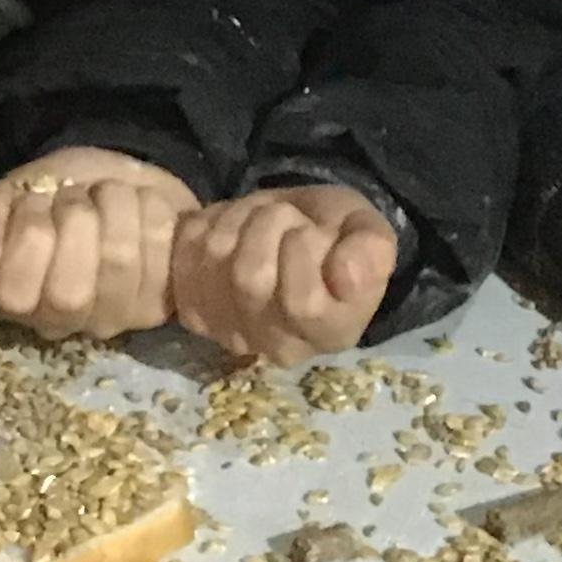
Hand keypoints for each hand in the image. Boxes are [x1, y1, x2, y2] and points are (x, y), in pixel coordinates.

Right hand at [0, 147, 196, 340]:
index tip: (39, 199)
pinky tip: (141, 207)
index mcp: (14, 298)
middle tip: (77, 197)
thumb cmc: (58, 191)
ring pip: (119, 262)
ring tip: (109, 195)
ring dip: (116, 206)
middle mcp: (60, 321)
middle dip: (76, 219)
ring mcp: (111, 318)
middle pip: (70, 291)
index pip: (13, 292)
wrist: (120, 181)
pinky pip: (160, 253)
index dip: (28, 233)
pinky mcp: (156, 304)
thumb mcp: (13, 192)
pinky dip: (150, 211)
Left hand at [169, 184, 395, 364]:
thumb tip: (347, 276)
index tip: (314, 230)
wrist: (297, 230)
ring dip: (239, 218)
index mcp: (333, 333)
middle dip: (269, 224)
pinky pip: (188, 256)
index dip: (304, 249)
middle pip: (251, 280)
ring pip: (216, 260)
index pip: (303, 304)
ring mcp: (231, 334)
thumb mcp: (368, 233)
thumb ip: (372, 252)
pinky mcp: (195, 312)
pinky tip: (232, 228)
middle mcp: (280, 348)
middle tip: (286, 214)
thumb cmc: (338, 237)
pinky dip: (207, 226)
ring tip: (261, 215)